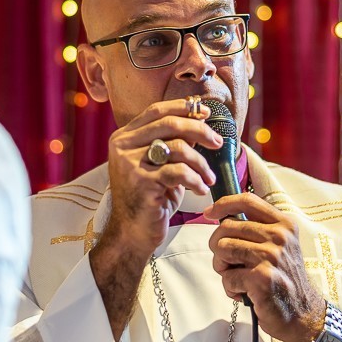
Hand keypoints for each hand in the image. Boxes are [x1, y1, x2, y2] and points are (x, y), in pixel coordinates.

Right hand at [99, 98, 222, 257]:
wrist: (131, 233)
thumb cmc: (150, 198)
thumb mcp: (158, 165)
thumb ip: (171, 141)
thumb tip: (199, 117)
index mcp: (124, 137)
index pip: (156, 110)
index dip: (184, 108)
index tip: (206, 113)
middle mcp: (123, 146)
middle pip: (169, 123)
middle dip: (200, 130)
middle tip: (218, 142)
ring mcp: (130, 164)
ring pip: (178, 147)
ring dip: (201, 163)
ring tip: (208, 178)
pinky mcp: (141, 182)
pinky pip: (179, 172)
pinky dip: (196, 180)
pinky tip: (200, 189)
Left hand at [205, 193, 326, 341]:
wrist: (302, 313)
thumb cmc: (284, 279)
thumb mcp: (279, 246)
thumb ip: (257, 230)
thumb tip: (221, 218)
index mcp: (283, 224)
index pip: (247, 201)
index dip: (223, 204)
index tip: (209, 214)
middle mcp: (280, 236)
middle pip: (226, 227)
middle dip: (218, 246)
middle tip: (228, 262)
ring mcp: (271, 256)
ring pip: (222, 249)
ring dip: (222, 267)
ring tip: (237, 278)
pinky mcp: (262, 278)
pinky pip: (227, 276)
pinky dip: (230, 288)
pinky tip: (244, 293)